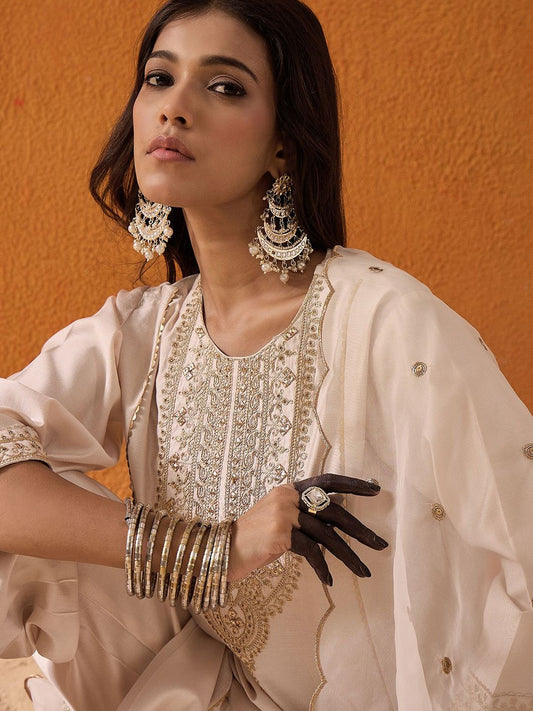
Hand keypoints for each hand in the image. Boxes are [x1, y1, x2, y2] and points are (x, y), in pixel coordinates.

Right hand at [228, 473, 386, 585]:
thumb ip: (305, 513)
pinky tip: (329, 580)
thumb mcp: (279, 518)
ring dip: (348, 555)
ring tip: (364, 570)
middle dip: (360, 529)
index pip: (327, 481)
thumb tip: (336, 511)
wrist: (222, 550)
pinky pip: (312, 552)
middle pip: (333, 510)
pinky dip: (322, 568)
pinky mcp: (281, 534)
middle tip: (380, 543)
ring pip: (327, 535)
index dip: (353, 484)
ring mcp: (284, 514)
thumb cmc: (253, 538)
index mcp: (290, 489)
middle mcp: (288, 496)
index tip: (375, 489)